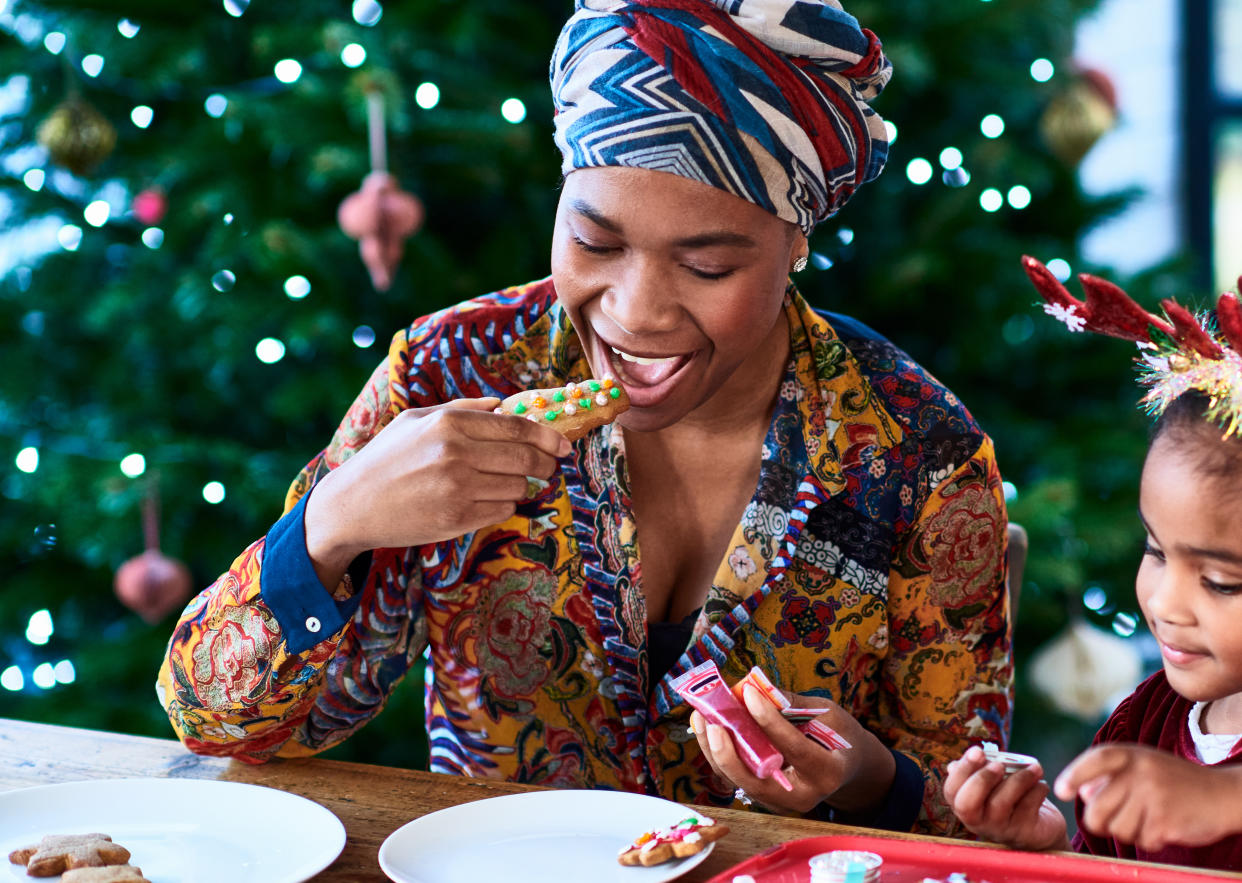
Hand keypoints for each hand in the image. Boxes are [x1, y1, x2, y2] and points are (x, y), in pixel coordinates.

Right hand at [304, 397, 569, 581]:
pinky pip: (502, 511)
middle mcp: (456, 454)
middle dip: (546, 464)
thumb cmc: (386, 458)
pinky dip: (502, 506)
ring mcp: (457, 488)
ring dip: (520, 486)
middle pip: (526, 458)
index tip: (564, 445)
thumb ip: (464, 409)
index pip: (517, 427)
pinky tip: (485, 500)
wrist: (352, 505)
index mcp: (449, 423)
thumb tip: (505, 406)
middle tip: (549, 467)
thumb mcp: (417, 420)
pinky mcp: (457, 519)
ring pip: (518, 487)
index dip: (548, 436)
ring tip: (505, 483)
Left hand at [690, 685, 895, 816]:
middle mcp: (803, 796)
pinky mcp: (766, 798)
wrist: (847, 767)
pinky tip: (707, 728)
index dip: (770, 721)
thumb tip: (755, 688)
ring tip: (700, 718)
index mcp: (828, 772)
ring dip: (714, 751)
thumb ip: (793, 705)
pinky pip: (737, 778)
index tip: (748, 694)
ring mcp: (782, 801)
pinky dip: (720, 754)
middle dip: (728, 753)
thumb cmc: (839, 736)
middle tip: (710, 721)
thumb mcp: (827, 714)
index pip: (794, 748)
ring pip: (740, 781)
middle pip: (757, 780)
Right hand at [944, 745, 1067, 850]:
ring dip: (1019, 779)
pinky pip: (1027, 807)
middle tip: (999, 764)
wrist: (1039, 828)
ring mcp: (1000, 829)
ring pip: (1001, 803)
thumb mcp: (990, 786)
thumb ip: (974, 774)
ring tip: (1034, 768)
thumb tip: (953, 766)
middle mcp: (978, 821)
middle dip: (982, 779)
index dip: (962, 770)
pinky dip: (1037, 790)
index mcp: (964, 805)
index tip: (978, 750)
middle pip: (967, 804)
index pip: (951, 791)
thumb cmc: (1009, 798)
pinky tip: (1041, 784)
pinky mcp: (1024, 833)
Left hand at [1055, 744, 1241, 851]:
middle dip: (1099, 822)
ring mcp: (1153, 796)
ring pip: (1117, 828)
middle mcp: (1140, 772)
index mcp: (1132, 754)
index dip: (1073, 775)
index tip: (1061, 791)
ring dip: (1129, 832)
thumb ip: (1111, 776)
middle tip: (1113, 822)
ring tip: (1147, 820)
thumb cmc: (1176, 782)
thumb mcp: (1143, 767)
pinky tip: (1163, 828)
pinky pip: (1141, 841)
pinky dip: (1149, 840)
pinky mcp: (1166, 821)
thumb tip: (1082, 793)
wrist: (1223, 795)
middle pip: (1097, 808)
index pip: (1094, 760)